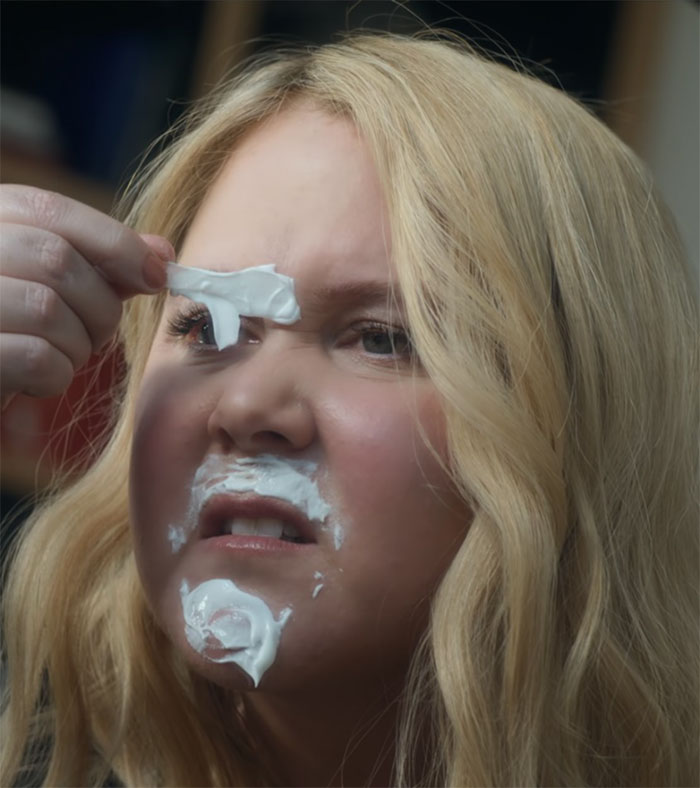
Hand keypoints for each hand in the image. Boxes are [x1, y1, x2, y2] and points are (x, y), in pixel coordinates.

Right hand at [0, 185, 174, 408]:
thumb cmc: (16, 336)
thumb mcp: (58, 291)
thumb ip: (104, 266)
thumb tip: (163, 251)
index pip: (48, 208)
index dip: (115, 241)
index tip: (157, 276)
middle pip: (54, 259)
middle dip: (100, 305)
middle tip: (98, 334)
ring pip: (47, 309)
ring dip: (78, 343)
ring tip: (63, 356)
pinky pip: (36, 358)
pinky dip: (56, 376)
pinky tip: (39, 381)